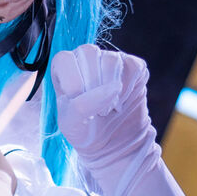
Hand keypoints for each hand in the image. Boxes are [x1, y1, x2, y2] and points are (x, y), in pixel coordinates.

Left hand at [49, 44, 158, 195]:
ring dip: (111, 90)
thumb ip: (82, 105)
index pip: (64, 60)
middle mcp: (85, 59)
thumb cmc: (84, 130)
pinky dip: (129, 89)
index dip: (72, 83)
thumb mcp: (71, 123)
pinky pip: (132, 67)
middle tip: (95, 108)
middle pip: (88, 52)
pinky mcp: (132, 66)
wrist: (112, 143)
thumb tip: (114, 88)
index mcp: (63, 69)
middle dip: (92, 85)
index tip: (77, 103)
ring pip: (111, 59)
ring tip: (108, 108)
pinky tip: (122, 101)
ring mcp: (110, 60)